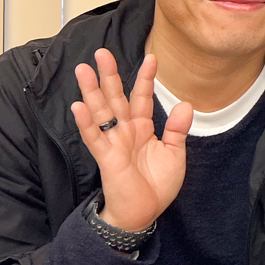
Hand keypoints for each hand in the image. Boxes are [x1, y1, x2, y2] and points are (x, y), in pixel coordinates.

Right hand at [72, 49, 192, 231]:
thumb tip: (185, 104)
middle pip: (115, 98)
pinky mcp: (106, 158)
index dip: (145, 78)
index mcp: (142, 128)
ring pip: (101, 112)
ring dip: (91, 91)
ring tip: (83, 70)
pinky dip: (86, 123)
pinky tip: (79, 106)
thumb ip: (177, 129)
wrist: (145, 213)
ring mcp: (113, 143)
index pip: (141, 97)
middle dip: (109, 76)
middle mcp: (125, 131)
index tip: (152, 57)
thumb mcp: (174, 153)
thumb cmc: (157, 184)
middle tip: (102, 52)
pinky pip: (94, 138)